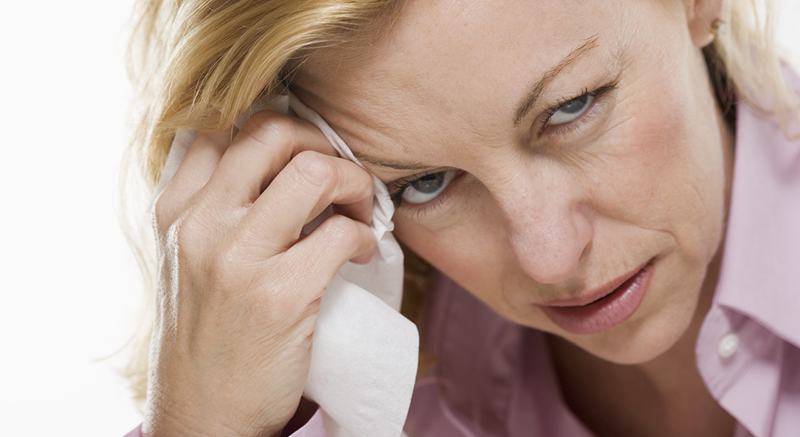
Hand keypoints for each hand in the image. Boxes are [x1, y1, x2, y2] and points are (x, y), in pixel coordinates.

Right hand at [142, 112, 375, 436]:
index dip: (279, 129)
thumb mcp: (186, 264)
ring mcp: (237, 258)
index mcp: (175, 212)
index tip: (307, 153)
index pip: (224, 128)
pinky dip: (366, 236)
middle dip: (322, 144)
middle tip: (342, 177)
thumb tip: (277, 166)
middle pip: (272, 134)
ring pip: (313, 172)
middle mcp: (200, 226)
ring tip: (361, 211)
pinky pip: (341, 233)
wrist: (203, 415)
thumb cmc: (206, 338)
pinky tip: (363, 253)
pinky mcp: (280, 294)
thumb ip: (213, 212)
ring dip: (353, 183)